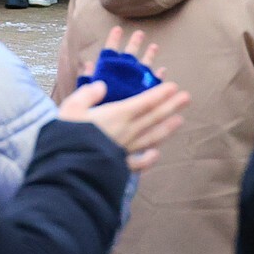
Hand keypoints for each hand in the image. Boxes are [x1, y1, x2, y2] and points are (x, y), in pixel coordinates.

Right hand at [58, 29, 188, 171]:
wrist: (66, 169)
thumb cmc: (67, 135)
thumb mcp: (71, 107)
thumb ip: (88, 93)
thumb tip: (101, 84)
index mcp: (117, 115)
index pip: (144, 102)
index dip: (160, 94)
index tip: (174, 86)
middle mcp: (127, 132)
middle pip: (153, 117)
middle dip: (171, 106)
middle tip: (187, 98)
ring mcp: (125, 150)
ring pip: (151, 137)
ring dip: (167, 128)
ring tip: (180, 120)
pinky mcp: (119, 167)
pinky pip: (139, 163)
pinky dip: (150, 158)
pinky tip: (157, 154)